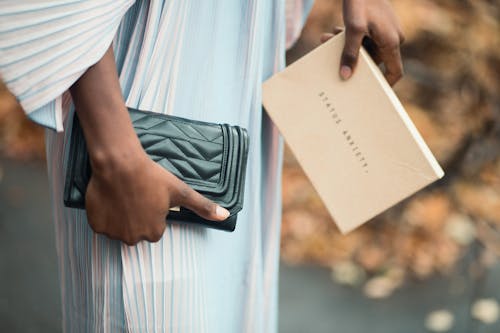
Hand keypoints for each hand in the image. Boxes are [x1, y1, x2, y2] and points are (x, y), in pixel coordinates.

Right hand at [86, 145, 229, 245]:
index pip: (155, 227)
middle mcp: (134, 238)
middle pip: (137, 230)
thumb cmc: (152, 176)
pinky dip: (105, 215)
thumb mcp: (181, 191)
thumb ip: (203, 206)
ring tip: (123, 196)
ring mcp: (114, 233)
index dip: (152, 212)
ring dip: (121, 217)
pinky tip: (111, 199)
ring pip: (119, 228)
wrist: (119, 163)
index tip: (149, 197)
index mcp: (155, 232)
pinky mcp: (96, 226)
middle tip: (136, 195)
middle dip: (137, 216)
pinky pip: (102, 224)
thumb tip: (226, 216)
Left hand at [321, 0, 404, 85]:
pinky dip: (349, 37)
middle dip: (352, 60)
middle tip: (335, 63)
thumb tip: (345, 76)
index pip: (395, 71)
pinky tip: (334, 32)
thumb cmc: (360, 1)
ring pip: (365, 48)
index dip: (385, 84)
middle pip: (373, 60)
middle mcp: (392, 38)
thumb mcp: (352, 29)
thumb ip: (349, 54)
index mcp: (392, 42)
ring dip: (346, 47)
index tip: (371, 93)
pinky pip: (364, 37)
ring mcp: (386, 30)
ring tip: (327, 40)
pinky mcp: (378, 24)